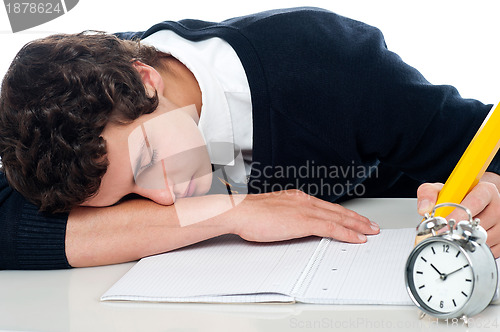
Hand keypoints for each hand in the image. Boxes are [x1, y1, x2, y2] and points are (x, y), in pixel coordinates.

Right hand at [227, 189, 379, 243]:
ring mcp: (306, 210)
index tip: (353, 218)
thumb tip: (292, 225)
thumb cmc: (250, 214)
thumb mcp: (273, 212)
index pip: (327, 206)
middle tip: (371, 224)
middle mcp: (305, 201)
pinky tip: (357, 238)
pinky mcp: (304, 221)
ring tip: (370, 231)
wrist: (240, 212)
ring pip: (339, 218)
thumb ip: (286, 216)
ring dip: (358, 225)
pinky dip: (347, 233)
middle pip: (337, 210)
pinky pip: (332, 228)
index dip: (343, 213)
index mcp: (297, 198)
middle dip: (357, 218)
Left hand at [417, 172, 499, 257]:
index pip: (474, 203)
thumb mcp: (442, 189)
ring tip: (453, 234)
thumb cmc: (459, 196)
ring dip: (463, 240)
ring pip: (481, 239)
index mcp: (486, 191)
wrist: (474, 200)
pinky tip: (463, 240)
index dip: (456, 215)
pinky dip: (471, 249)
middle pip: (477, 225)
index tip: (443, 224)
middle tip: (443, 232)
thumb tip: (424, 208)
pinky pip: (486, 251)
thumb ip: (428, 193)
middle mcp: (498, 207)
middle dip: (457, 230)